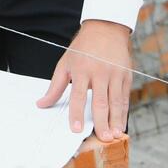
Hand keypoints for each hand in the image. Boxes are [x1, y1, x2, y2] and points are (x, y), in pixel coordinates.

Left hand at [34, 20, 131, 141]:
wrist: (105, 28)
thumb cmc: (82, 47)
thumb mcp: (65, 63)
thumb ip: (55, 86)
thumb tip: (41, 104)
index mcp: (82, 68)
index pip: (78, 95)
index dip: (77, 113)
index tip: (75, 128)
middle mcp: (100, 72)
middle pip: (101, 101)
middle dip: (101, 122)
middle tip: (103, 138)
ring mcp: (115, 74)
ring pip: (116, 102)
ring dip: (115, 120)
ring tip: (114, 136)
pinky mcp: (126, 75)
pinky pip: (125, 97)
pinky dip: (124, 112)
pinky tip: (121, 124)